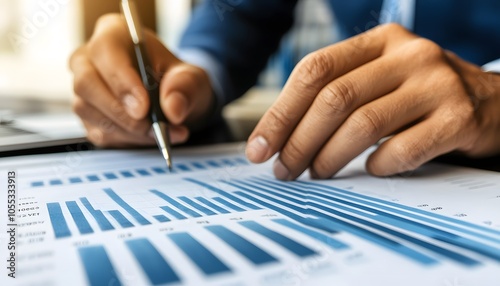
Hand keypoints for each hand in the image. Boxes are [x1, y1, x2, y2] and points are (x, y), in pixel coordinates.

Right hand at [70, 14, 213, 146]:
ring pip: (90, 112)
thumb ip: (186, 87)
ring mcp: (84, 89)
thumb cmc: (177, 80)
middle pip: (87, 84)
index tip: (144, 107)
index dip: (122, 81)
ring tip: (162, 132)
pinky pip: (98, 132)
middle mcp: (89, 59)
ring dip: (128, 130)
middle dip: (121, 112)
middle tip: (152, 127)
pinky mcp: (88, 116)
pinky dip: (127, 141)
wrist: (174, 100)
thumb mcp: (192, 77)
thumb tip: (173, 108)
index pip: (105, 51)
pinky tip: (150, 136)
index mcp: (113, 34)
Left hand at [246, 23, 499, 179]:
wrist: (493, 104)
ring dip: (329, 157)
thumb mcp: (380, 79)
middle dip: (298, 140)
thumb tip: (279, 137)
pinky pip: (402, 150)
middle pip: (334, 98)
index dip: (281, 112)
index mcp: (379, 41)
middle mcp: (408, 55)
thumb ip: (337, 95)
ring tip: (316, 174)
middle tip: (283, 170)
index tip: (260, 147)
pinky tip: (370, 171)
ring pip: (363, 124)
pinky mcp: (458, 118)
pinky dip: (377, 166)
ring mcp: (436, 84)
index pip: (314, 70)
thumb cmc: (419, 96)